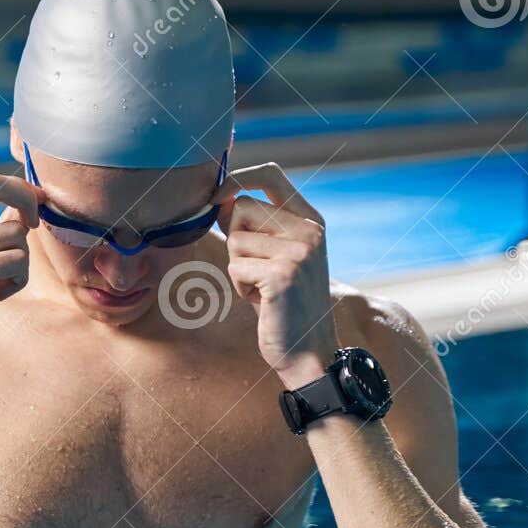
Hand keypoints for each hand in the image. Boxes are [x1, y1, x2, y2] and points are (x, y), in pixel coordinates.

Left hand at [218, 163, 335, 384]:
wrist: (309, 352)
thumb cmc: (285, 306)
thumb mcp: (275, 258)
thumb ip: (255, 227)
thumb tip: (219, 199)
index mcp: (311, 220)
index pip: (270, 174)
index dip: (237, 177)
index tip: (216, 195)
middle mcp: (309, 230)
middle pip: (241, 206)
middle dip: (234, 238)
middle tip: (253, 269)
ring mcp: (299, 250)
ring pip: (235, 238)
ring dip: (237, 267)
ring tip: (261, 288)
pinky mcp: (283, 273)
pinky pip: (236, 266)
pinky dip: (240, 286)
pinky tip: (261, 301)